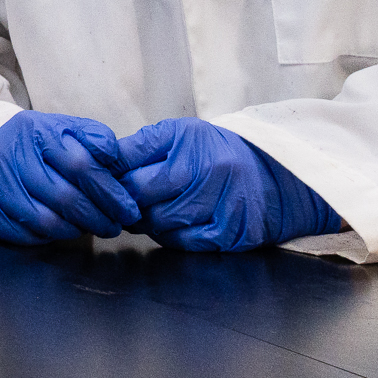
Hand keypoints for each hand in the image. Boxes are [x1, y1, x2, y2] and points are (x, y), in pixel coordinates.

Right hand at [0, 111, 143, 243]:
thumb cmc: (35, 144)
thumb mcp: (63, 129)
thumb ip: (93, 138)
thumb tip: (118, 158)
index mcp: (34, 130)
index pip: (80, 164)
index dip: (109, 190)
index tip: (129, 207)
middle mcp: (9, 155)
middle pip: (64, 196)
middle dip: (99, 216)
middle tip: (116, 225)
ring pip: (46, 221)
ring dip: (78, 229)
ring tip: (95, 227)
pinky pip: (27, 233)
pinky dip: (52, 236)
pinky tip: (66, 229)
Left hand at [114, 120, 344, 251]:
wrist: (275, 174)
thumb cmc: (216, 152)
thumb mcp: (180, 134)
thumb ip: (140, 147)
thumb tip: (102, 162)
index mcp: (189, 145)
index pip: (132, 170)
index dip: (112, 182)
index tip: (105, 185)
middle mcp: (207, 173)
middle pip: (144, 200)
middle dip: (126, 206)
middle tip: (120, 205)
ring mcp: (221, 206)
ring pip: (161, 225)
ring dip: (146, 223)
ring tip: (143, 214)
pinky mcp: (230, 233)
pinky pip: (184, 242)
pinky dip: (169, 237)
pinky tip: (168, 227)